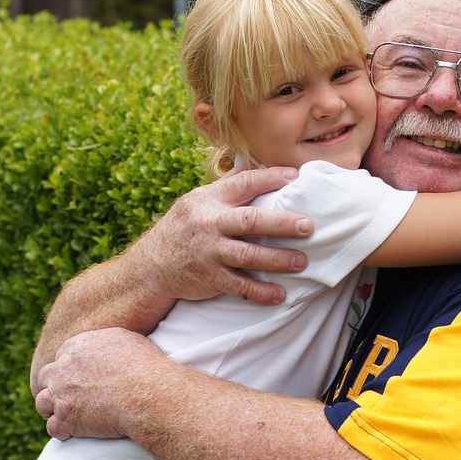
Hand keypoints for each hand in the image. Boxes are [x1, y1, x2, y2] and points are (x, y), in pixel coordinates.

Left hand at [36, 328, 164, 439]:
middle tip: (67, 397)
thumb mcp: (124, 339)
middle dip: (54, 387)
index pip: (60, 358)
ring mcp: (61, 395)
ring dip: (53, 410)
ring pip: (43, 403)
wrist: (147, 393)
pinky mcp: (66, 419)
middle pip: (45, 378)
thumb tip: (107, 346)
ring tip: (67, 416)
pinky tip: (72, 432)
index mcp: (75, 347)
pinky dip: (62, 431)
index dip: (68, 371)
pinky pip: (53, 427)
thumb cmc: (144, 366)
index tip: (78, 380)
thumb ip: (105, 341)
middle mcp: (63, 369)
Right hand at [137, 167, 312, 304]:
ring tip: (302, 262)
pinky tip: (279, 295)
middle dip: (282, 223)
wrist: (152, 266)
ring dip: (277, 260)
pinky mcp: (210, 278)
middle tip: (308, 226)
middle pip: (250, 221)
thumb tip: (253, 164)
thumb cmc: (184, 228)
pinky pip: (239, 286)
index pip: (244, 184)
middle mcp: (209, 223)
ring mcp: (209, 252)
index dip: (271, 178)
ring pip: (248, 255)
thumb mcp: (197, 201)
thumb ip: (226, 188)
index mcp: (209, 199)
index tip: (297, 177)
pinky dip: (260, 292)